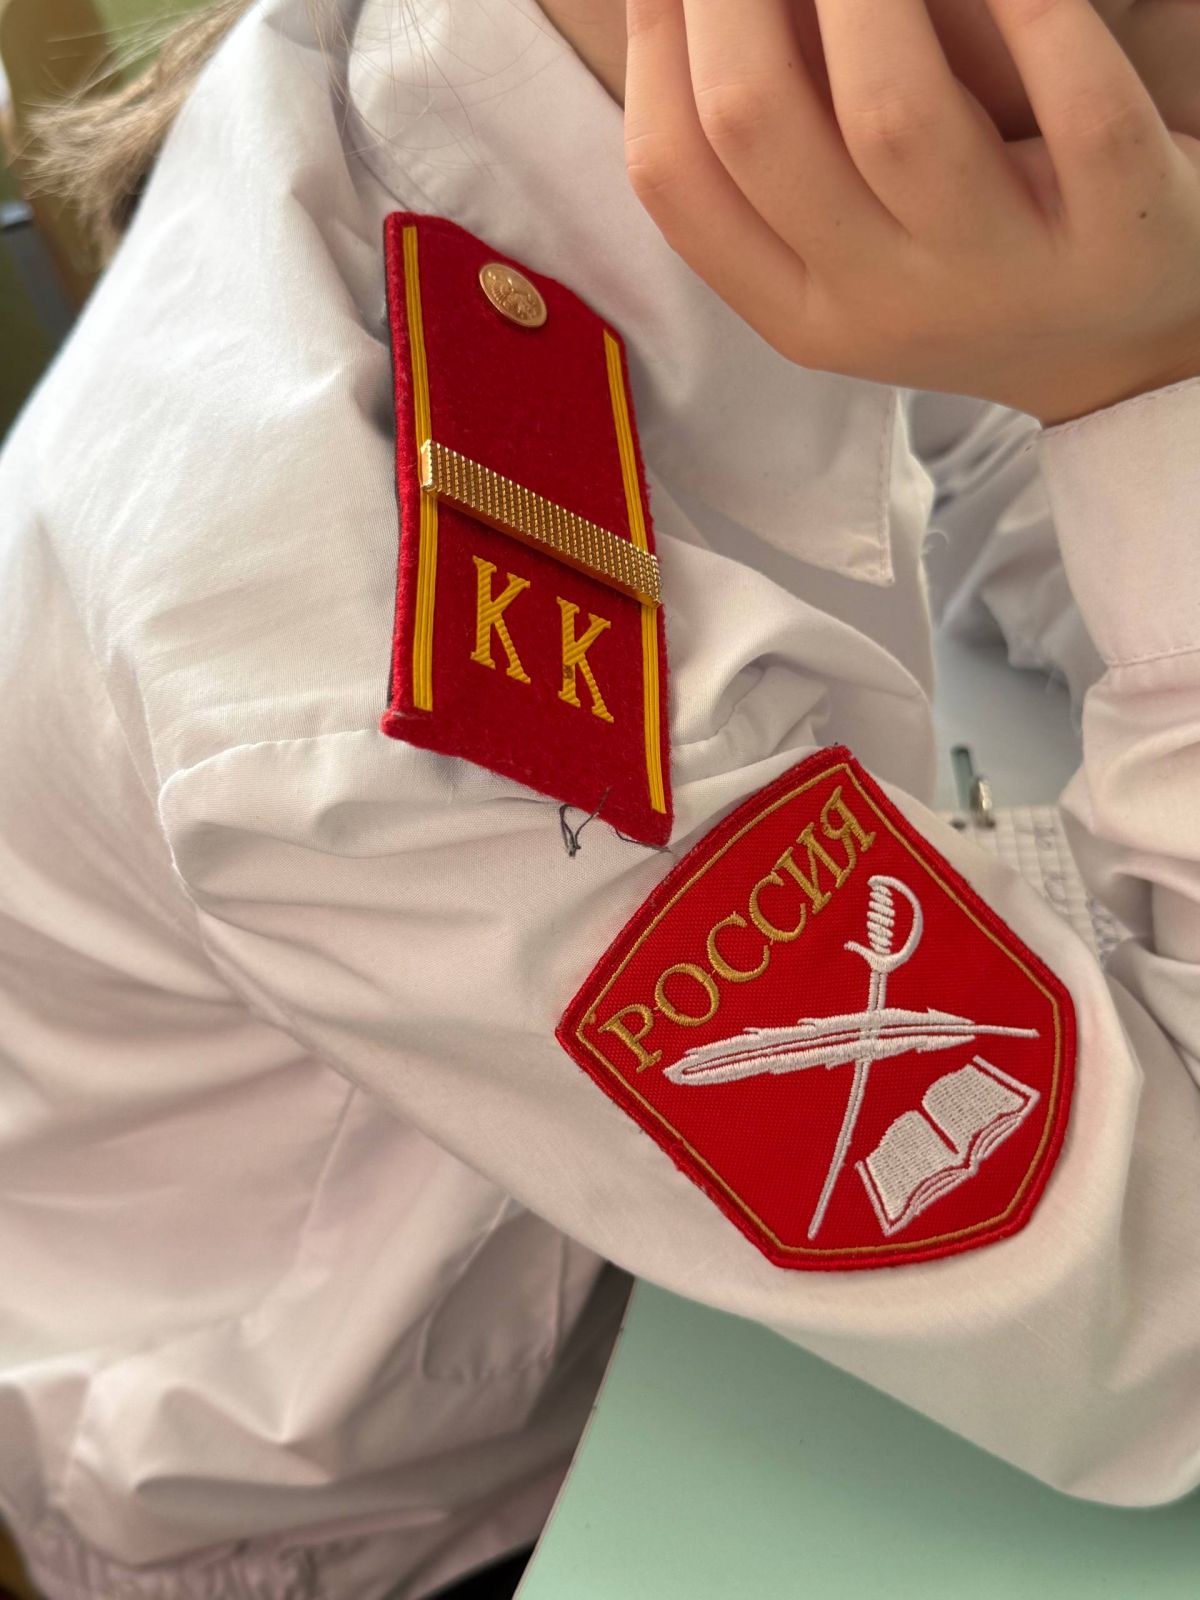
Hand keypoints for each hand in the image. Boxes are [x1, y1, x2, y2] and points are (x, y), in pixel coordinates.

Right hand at [623, 0, 1199, 425]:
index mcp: (801, 312)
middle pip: (758, 127)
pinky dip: (1030, 7)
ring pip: (897, 116)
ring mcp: (1002, 277)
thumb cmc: (974, 262)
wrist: (1128, 347)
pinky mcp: (1122, 231)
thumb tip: (691, 14)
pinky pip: (1077, 106)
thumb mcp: (856, 247)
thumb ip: (788, 150)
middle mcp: (883, 307)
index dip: (653, 44)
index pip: (675, 180)